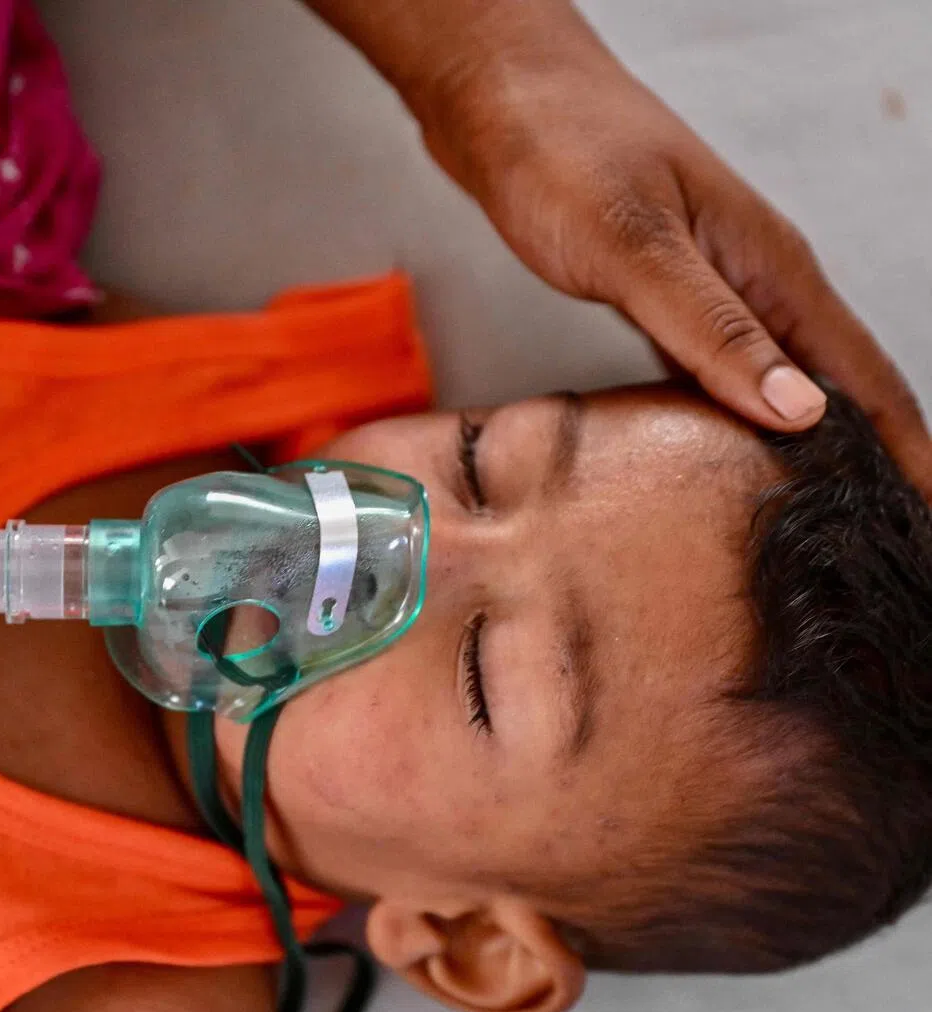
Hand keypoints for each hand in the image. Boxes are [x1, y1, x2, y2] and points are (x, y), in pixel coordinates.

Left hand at [412, 13, 931, 489]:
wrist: (503, 100)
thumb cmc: (563, 153)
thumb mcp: (639, 248)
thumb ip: (715, 328)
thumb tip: (801, 410)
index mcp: (769, 269)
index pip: (863, 373)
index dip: (904, 447)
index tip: (924, 512)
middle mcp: (752, 283)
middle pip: (831, 386)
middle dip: (866, 458)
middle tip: (874, 531)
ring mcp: (709, 289)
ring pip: (773, 382)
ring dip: (801, 444)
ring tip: (813, 510)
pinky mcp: (663, 297)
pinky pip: (716, 371)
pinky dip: (731, 418)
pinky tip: (722, 454)